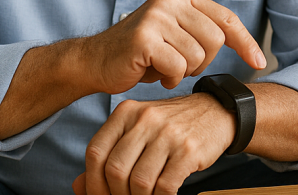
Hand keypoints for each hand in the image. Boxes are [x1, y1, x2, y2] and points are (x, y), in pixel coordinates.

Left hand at [73, 93, 235, 194]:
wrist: (218, 113)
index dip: (92, 181)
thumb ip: (110, 154)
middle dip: (116, 194)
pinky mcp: (189, 150)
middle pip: (115, 169)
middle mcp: (146, 119)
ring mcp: (169, 134)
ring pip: (139, 181)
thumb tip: (79, 186)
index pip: (96, 151)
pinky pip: (165, 186)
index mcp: (127, 112)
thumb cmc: (173, 126)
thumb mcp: (139, 131)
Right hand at [80, 0, 265, 94]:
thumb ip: (205, 31)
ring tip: (162, 66)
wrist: (95, 61)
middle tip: (178, 64)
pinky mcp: (145, 38)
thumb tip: (252, 49)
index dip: (246, 43)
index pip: (226, 19)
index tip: (261, 62)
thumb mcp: (178, 33)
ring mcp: (156, 16)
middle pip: (216, 41)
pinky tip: (153, 73)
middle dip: (202, 62)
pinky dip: (169, 78)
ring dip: (183, 72)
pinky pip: (178, 67)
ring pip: (198, 57)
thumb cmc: (143, 52)